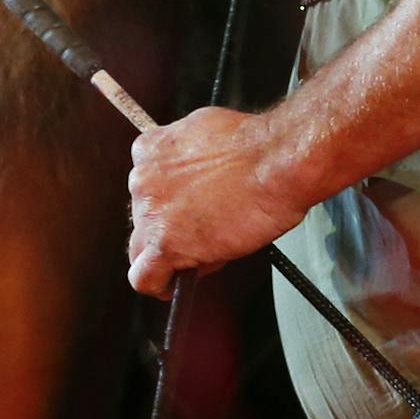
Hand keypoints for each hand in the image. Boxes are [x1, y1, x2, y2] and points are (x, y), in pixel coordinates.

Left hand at [126, 107, 307, 299]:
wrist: (278, 162)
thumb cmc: (259, 149)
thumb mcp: (206, 132)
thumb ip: (186, 157)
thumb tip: (192, 174)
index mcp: (149, 150)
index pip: (146, 189)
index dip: (171, 204)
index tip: (189, 209)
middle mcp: (142, 179)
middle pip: (144, 219)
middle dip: (172, 228)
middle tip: (205, 231)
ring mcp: (151, 213)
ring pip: (141, 250)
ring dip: (167, 256)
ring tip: (203, 253)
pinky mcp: (165, 244)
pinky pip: (144, 278)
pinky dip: (162, 285)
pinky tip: (180, 282)